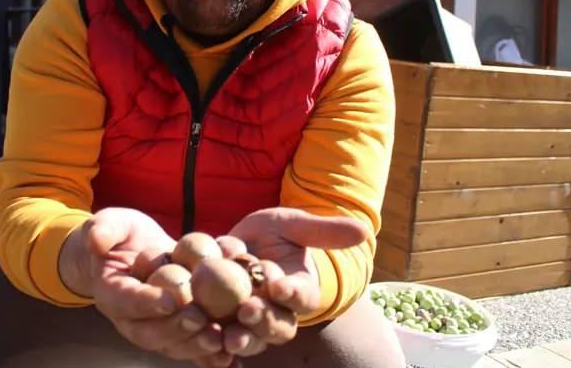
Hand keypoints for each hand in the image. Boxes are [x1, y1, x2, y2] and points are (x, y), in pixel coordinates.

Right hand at [59, 208, 233, 365]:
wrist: (130, 253)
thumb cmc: (120, 236)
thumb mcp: (111, 224)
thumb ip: (104, 229)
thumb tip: (97, 241)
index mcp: (112, 293)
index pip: (127, 300)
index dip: (147, 302)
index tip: (171, 301)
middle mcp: (131, 319)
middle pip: (152, 332)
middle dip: (177, 329)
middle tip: (200, 319)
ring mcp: (154, 328)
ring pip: (173, 345)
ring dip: (196, 345)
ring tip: (219, 339)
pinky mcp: (176, 331)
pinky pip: (191, 349)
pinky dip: (210, 358)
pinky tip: (231, 361)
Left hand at [222, 208, 368, 356]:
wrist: (242, 243)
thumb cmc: (275, 233)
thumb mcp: (295, 225)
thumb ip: (324, 231)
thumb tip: (364, 230)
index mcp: (301, 289)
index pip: (302, 297)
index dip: (291, 293)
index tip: (279, 286)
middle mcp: (280, 312)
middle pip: (277, 325)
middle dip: (263, 319)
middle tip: (248, 309)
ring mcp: (252, 323)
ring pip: (252, 340)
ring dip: (242, 339)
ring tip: (229, 335)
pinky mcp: (226, 325)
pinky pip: (222, 341)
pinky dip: (215, 345)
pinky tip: (206, 341)